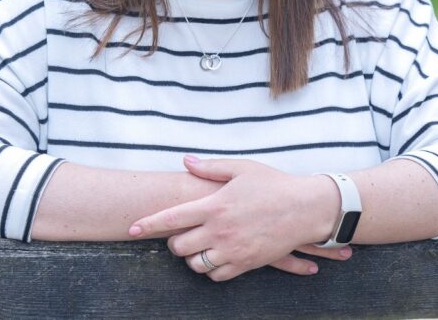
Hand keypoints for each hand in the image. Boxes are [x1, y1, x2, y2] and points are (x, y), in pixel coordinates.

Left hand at [127, 156, 351, 280]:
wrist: (306, 209)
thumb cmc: (273, 184)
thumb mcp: (240, 168)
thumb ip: (209, 167)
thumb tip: (185, 161)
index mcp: (214, 205)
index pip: (172, 218)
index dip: (148, 224)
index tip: (131, 229)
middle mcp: (220, 230)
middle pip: (179, 246)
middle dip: (174, 242)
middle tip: (180, 234)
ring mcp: (233, 249)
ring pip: (196, 264)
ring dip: (191, 257)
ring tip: (197, 246)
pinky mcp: (247, 263)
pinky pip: (217, 275)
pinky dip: (210, 269)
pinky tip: (214, 256)